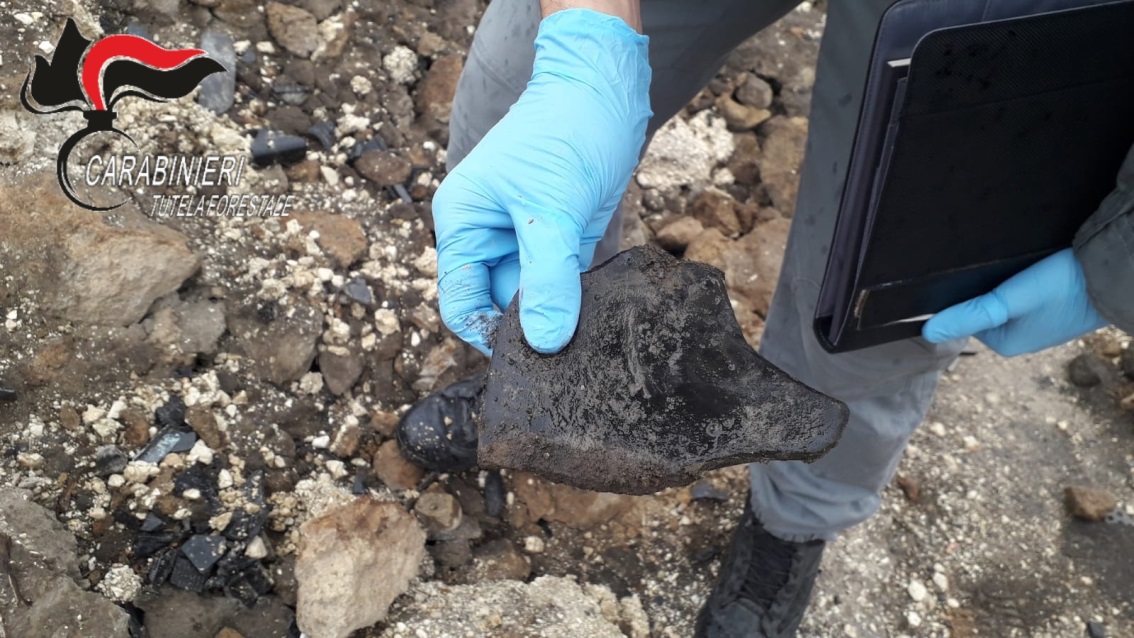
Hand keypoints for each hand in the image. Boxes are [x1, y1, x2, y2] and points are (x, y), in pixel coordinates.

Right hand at [432, 9, 650, 354]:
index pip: (461, 302)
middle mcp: (488, 235)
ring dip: (558, 313)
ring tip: (587, 325)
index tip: (531, 354)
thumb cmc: (566, 130)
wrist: (605, 85)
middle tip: (567, 345)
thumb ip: (546, 279)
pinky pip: (564, 282)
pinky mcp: (562, 236)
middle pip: (498, 305)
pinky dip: (578, 297)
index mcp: (463, 223)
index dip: (489, 333)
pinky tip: (601, 308)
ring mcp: (526, 237)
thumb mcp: (552, 210)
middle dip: (529, 326)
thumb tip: (544, 342)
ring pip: (535, 298)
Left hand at [922, 248, 1107, 355]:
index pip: (966, 317)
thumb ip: (972, 313)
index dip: (964, 296)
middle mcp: (1021, 339)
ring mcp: (1039, 324)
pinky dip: (1022, 282)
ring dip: (1003, 284)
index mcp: (1006, 345)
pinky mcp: (1054, 309)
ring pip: (1005, 301)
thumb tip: (928, 332)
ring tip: (1013, 268)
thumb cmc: (1064, 288)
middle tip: (995, 269)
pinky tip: (1028, 269)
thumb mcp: (1011, 299)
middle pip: (985, 309)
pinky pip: (1026, 295)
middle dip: (985, 289)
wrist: (1117, 275)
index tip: (973, 275)